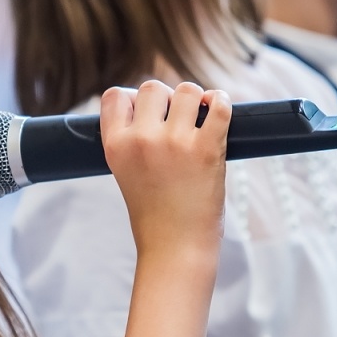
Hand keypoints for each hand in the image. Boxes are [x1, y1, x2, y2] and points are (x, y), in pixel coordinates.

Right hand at [100, 80, 230, 261]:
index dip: (134, 100)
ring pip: (187, 91)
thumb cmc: (154, 215)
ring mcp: (175, 143)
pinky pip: (219, 105)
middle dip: (167, 100)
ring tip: (199, 121)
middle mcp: (142, 140)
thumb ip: (132, 139)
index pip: (115, 96)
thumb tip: (157, 101)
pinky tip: (218, 110)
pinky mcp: (207, 149)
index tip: (147, 115)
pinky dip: (221, 102)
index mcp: (115, 146)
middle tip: (177, 123)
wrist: (175, 249)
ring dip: (196, 101)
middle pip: (153, 88)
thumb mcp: (125, 173)